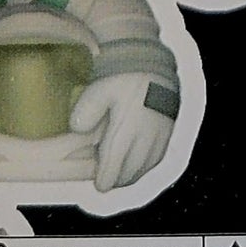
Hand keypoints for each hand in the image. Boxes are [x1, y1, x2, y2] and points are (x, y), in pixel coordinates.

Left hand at [69, 76, 175, 192]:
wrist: (153, 63)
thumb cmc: (125, 78)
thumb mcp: (100, 89)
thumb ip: (86, 110)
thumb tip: (76, 129)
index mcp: (126, 128)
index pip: (114, 168)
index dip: (104, 180)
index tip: (99, 183)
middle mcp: (146, 136)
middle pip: (129, 173)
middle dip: (116, 179)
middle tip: (106, 175)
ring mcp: (160, 136)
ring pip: (143, 169)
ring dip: (129, 174)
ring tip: (118, 169)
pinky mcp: (169, 132)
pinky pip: (156, 160)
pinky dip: (144, 166)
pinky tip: (134, 161)